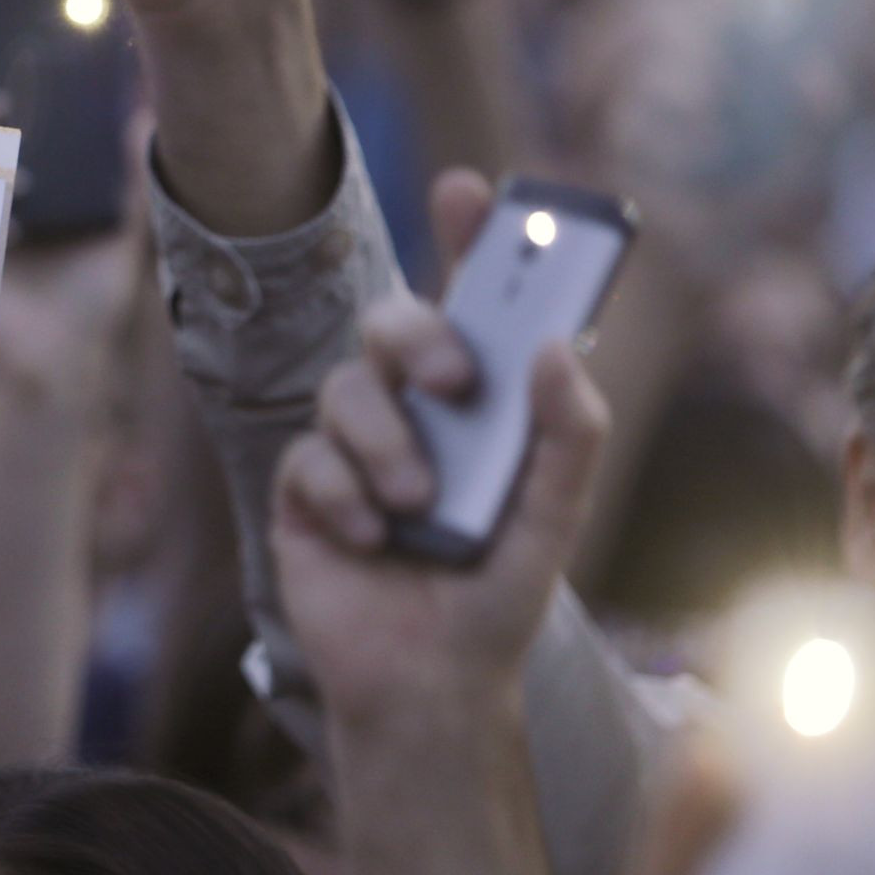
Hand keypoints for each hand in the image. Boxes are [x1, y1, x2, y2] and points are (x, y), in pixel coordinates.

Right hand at [265, 171, 607, 735]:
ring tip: (419, 508)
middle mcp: (412, 410)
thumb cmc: (497, 599)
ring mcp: (353, 447)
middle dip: (420, 337)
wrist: (429, 684)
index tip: (468, 190)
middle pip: (392, 321)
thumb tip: (558, 346)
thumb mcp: (556, 519)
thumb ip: (570, 435)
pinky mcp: (304, 492)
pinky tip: (373, 542)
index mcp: (478, 403)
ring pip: (346, 388)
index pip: (472, 300)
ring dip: (388, 446)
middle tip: (457, 384)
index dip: (467, 238)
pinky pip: (309, 457)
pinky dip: (346, 497)